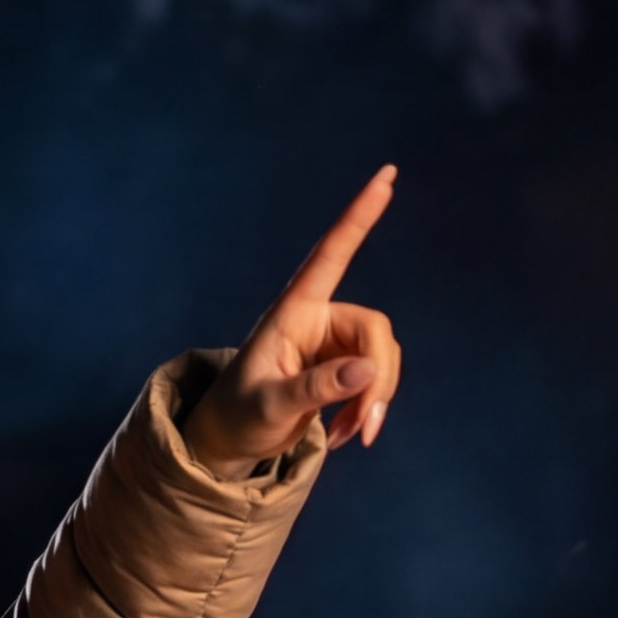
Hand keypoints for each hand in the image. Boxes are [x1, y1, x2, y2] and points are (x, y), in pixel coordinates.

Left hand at [184, 165, 402, 473]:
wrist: (231, 442)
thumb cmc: (238, 417)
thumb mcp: (269, 407)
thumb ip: (316, 389)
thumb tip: (367, 370)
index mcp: (293, 312)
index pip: (331, 254)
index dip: (359, 216)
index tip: (386, 175)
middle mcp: (318, 319)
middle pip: (375, 331)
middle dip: (378, 380)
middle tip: (363, 429)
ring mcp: (334, 343)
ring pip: (382, 358)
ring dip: (373, 401)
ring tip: (347, 439)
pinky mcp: (344, 367)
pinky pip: (376, 380)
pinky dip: (367, 410)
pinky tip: (345, 437)